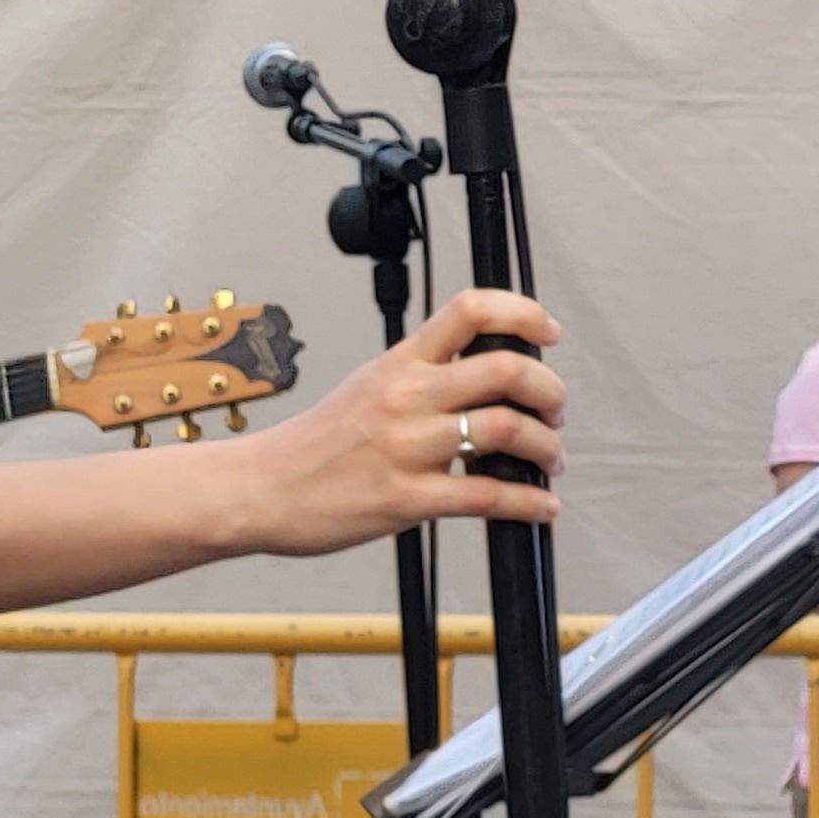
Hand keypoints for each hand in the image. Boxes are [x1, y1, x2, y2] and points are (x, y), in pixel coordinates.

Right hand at [228, 289, 565, 555]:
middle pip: (505, 369)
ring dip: (547, 446)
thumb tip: (483, 378)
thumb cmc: (316, 444)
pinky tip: (541, 508)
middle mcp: (406, 395)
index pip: (469, 309)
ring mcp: (407, 447)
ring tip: (551, 459)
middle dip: (550, 390)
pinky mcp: (406, 498)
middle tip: (556, 410)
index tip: (549, 333)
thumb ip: (420, 377)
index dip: (523, 313)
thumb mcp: (366, 386)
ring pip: (506, 429)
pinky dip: (529, 503)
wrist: (261, 488)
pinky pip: (487, 496)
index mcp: (399, 362)